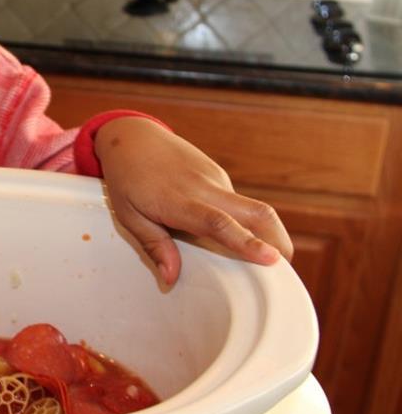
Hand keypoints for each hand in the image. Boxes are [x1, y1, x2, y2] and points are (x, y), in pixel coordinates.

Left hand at [94, 117, 292, 284]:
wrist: (132, 136)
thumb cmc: (127, 178)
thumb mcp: (129, 215)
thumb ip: (154, 246)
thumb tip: (171, 278)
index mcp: (179, 201)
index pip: (219, 223)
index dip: (247, 242)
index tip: (272, 259)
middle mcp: (205, 188)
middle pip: (257, 212)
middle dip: (279, 241)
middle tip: (286, 272)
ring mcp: (215, 179)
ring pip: (254, 207)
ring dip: (268, 233)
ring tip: (270, 262)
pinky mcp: (219, 176)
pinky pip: (239, 202)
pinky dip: (248, 221)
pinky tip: (241, 237)